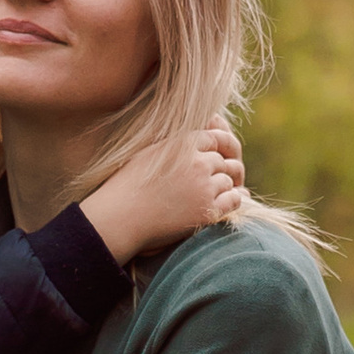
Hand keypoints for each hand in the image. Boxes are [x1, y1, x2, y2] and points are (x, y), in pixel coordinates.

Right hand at [81, 115, 245, 262]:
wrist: (119, 218)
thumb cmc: (128, 186)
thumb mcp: (150, 151)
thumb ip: (176, 143)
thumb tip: (202, 135)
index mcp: (183, 143)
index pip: (217, 138)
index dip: (220, 148)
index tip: (217, 160)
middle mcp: (197, 162)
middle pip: (225, 161)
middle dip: (225, 170)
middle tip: (223, 180)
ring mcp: (204, 187)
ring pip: (229, 181)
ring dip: (226, 187)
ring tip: (216, 194)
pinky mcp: (208, 210)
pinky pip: (234, 201)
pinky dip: (233, 202)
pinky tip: (223, 205)